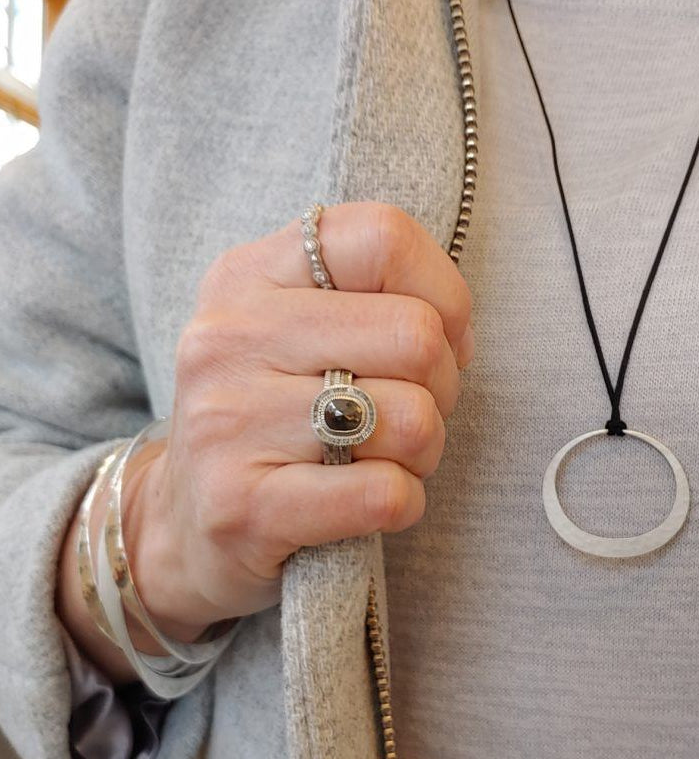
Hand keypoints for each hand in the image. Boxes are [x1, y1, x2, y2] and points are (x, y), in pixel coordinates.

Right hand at [121, 202, 474, 644]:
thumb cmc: (269, 418)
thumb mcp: (293, 330)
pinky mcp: (242, 508)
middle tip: (411, 412)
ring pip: (411, 419)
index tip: (442, 341)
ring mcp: (227, 422)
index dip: (445, 295)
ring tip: (385, 458)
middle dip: (443, 386)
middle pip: (415, 335)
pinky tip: (373, 503)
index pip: (382, 238)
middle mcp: (228, 338)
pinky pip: (384, 494)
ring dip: (424, 451)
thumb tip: (454, 325)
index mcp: (249, 277)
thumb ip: (364, 298)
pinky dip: (405, 502)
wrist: (184, 520)